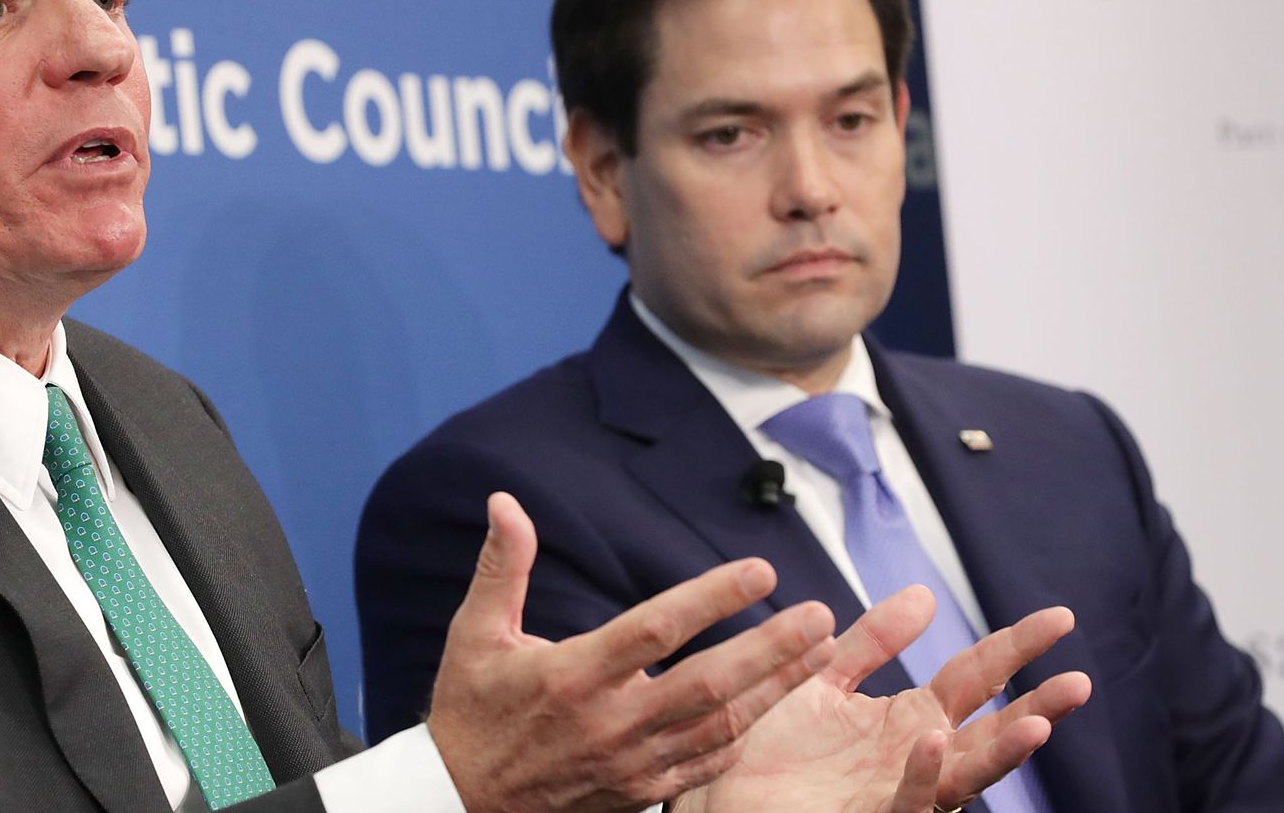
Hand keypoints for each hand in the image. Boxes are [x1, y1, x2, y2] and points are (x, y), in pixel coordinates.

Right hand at [426, 492, 841, 812]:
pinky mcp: (640, 794)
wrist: (462, 806)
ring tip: (820, 651)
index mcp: (573, 676)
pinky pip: (706, 765)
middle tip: (821, 615)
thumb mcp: (475, 635)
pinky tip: (777, 705)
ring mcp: (631, 764)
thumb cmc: (471, 712)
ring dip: (776, 688)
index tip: (759, 570)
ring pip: (720, 726)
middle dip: (771, 649)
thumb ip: (502, 566)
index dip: (713, 598)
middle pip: (708, 683)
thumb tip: (504, 502)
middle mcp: (610, 723)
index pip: (657, 630)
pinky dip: (745, 735)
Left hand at [673, 585, 1092, 812]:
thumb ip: (873, 641)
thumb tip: (925, 594)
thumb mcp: (823, 679)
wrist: (723, 801)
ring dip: (1001, 754)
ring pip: (962, 774)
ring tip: (1036, 726)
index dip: (1016, 647)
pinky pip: (904, 803)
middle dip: (1036, 710)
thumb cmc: (772, 752)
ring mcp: (896, 791)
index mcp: (910, 719)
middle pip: (989, 731)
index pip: (976, 676)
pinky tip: (934, 743)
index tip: (1061, 616)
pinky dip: (923, 777)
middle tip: (1079, 683)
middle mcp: (914, 757)